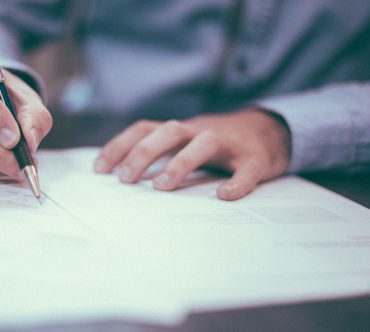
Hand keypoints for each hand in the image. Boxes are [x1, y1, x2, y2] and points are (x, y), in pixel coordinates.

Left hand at [94, 109, 290, 199]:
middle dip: (144, 152)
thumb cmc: (217, 145)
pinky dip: (237, 182)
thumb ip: (160, 155)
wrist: (269, 131)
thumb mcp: (185, 144)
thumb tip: (121, 179)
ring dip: (181, 162)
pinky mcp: (255, 158)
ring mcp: (229, 143)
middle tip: (126, 179)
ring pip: (204, 143)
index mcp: (180, 131)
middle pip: (169, 131)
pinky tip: (225, 196)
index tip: (100, 169)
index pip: (144, 129)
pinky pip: (246, 169)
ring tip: (162, 186)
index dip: (120, 145)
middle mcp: (200, 131)